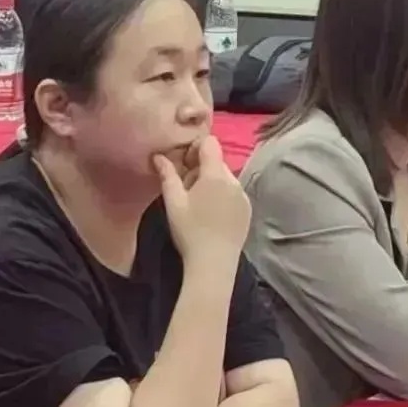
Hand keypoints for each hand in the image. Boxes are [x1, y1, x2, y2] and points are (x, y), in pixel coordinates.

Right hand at [155, 134, 249, 264]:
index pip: (210, 143)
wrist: (214, 264)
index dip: (195, 148)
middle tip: (186, 190)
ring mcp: (243, 195)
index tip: (183, 166)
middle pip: (217, 162)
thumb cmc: (189, 232)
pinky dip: (223, 196)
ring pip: (225, 178)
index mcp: (216, 175)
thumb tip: (159, 156)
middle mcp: (234, 180)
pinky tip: (212, 216)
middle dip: (201, 169)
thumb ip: (167, 175)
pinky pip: (234, 193)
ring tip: (198, 206)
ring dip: (212, 183)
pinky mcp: (248, 209)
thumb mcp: (173, 203)